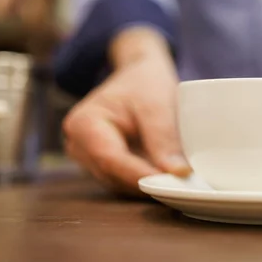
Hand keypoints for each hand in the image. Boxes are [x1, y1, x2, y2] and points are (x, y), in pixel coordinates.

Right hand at [62, 26, 190, 195]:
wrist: (141, 75)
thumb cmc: (145, 83)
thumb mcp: (157, 104)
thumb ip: (164, 138)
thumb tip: (178, 173)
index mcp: (83, 124)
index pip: (110, 159)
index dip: (141, 174)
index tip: (171, 183)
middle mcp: (79, 146)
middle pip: (114, 175)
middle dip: (148, 181)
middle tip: (183, 185)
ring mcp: (90, 159)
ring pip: (121, 183)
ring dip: (149, 183)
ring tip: (179, 182)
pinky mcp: (105, 166)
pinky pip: (127, 181)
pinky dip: (148, 179)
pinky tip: (169, 178)